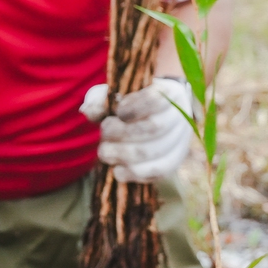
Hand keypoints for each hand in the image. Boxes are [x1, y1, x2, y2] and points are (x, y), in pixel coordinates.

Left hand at [78, 77, 195, 183]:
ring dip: (124, 155)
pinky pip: (158, 172)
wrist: (156, 114)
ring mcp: (180, 141)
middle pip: (155, 127)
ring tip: (105, 153)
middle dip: (123, 133)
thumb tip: (87, 111)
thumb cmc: (131, 102)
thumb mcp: (114, 93)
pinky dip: (135, 174)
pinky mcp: (174, 162)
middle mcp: (180, 116)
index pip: (155, 99)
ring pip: (156, 152)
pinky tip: (117, 170)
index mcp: (168, 93)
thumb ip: (100, 99)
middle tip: (104, 133)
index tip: (117, 112)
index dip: (134, 107)